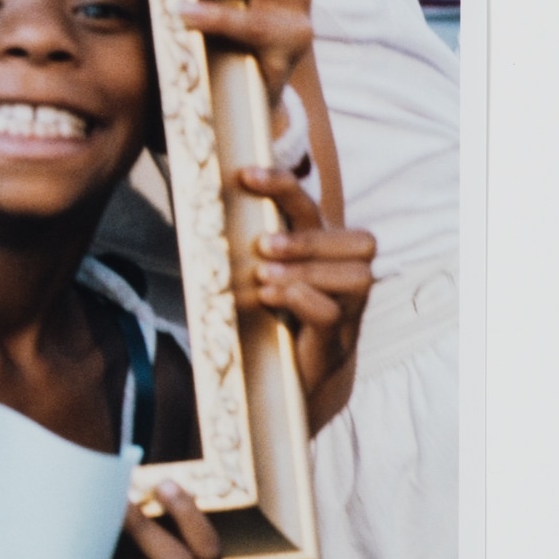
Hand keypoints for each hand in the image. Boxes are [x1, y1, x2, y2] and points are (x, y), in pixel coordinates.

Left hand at [234, 163, 375, 404]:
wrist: (277, 383)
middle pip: (359, 241)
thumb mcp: (251, 271)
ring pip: (354, 277)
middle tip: (264, 244)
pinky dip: (300, 299)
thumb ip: (240, 240)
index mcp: (322, 253)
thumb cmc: (263, 317)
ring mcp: (346, 312)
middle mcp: (345, 278)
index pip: (318, 209)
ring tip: (263, 275)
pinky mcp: (334, 343)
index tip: (245, 175)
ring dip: (305, 268)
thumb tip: (200, 199)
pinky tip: (269, 297)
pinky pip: (331, 314)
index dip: (286, 186)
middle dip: (308, 236)